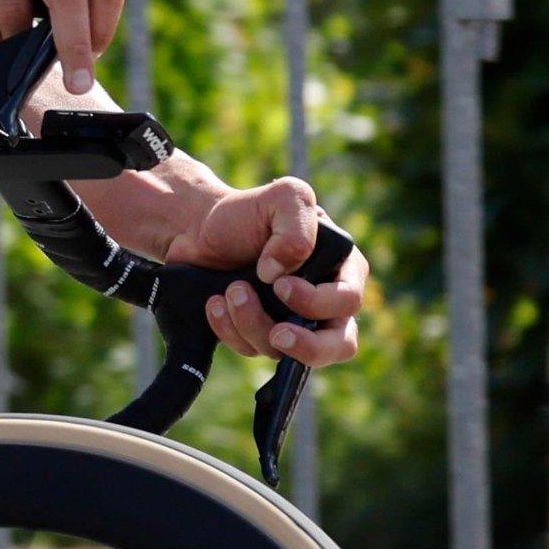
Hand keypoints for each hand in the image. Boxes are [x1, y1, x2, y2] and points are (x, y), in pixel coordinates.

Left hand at [160, 175, 369, 367]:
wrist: (199, 229)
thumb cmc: (248, 212)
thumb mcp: (284, 197)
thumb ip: (296, 227)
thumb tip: (279, 274)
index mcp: (341, 268)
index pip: (348, 300)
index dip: (319, 302)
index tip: (280, 285)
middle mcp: (323, 301)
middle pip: (338, 345)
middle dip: (308, 347)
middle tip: (277, 334)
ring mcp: (292, 322)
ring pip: (286, 351)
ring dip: (251, 324)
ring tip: (230, 291)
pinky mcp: (260, 335)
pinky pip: (251, 350)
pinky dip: (229, 330)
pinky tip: (215, 303)